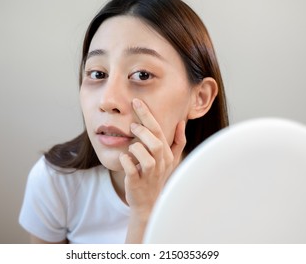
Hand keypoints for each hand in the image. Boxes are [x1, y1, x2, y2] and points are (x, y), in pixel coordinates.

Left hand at [120, 98, 185, 242]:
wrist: (147, 202)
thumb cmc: (158, 176)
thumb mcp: (171, 159)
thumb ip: (178, 141)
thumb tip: (182, 122)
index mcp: (167, 155)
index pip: (160, 131)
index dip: (148, 116)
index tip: (136, 102)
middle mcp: (160, 164)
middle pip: (156, 143)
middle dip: (143, 130)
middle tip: (132, 124)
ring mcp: (149, 175)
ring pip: (147, 158)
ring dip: (136, 147)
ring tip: (130, 144)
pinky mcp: (137, 183)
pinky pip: (131, 170)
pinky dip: (126, 161)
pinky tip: (123, 157)